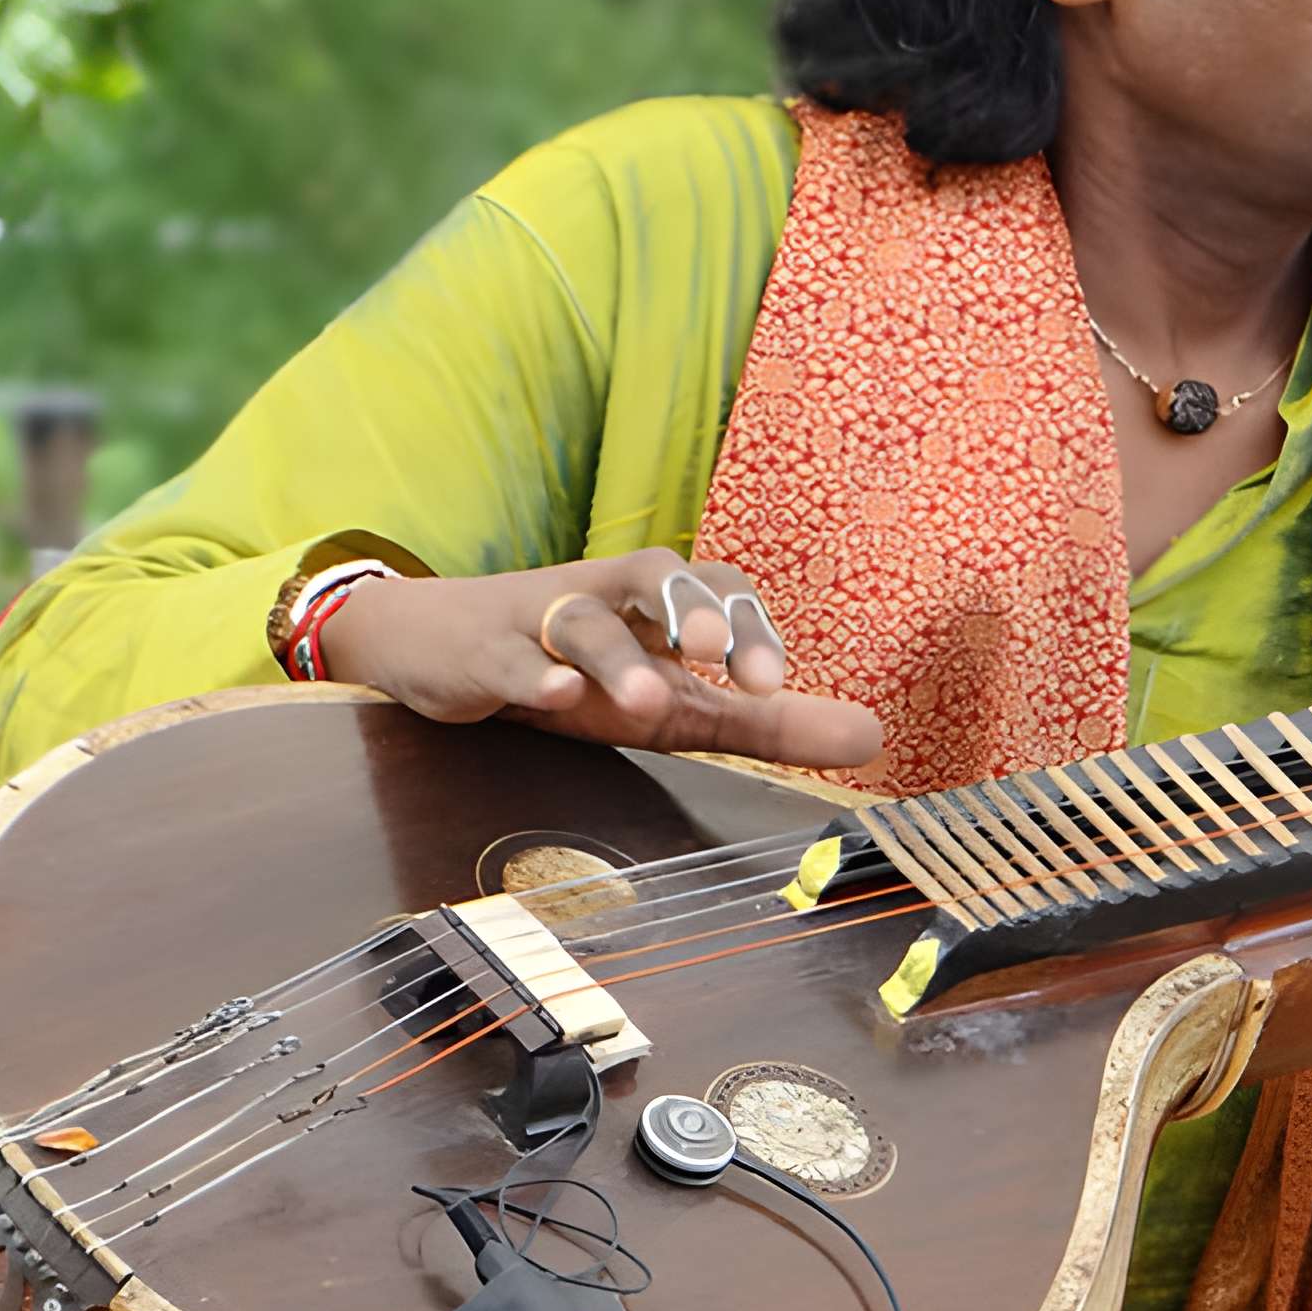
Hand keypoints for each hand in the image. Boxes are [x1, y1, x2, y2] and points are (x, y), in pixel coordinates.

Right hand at [313, 549, 882, 769]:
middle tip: (720, 655)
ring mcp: (537, 622)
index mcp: (656, 605)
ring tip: (649, 701)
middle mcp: (604, 598)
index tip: (774, 683)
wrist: (438, 650)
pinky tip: (557, 696)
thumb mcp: (678, 703)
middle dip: (690, 608)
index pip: (716, 590)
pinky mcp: (481, 655)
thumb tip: (873, 736)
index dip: (748, 626)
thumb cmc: (577, 674)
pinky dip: (532, 674)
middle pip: (652, 574)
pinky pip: (507, 659)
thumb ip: (768, 722)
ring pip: (579, 619)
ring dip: (617, 656)